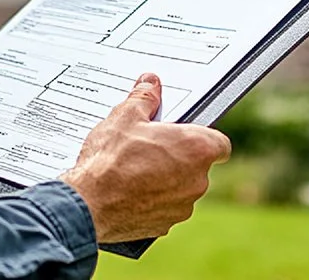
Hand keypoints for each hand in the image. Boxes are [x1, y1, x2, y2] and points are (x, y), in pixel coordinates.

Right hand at [59, 72, 230, 243]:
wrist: (88, 203)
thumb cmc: (110, 158)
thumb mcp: (126, 115)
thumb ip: (145, 96)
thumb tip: (151, 83)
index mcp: (195, 149)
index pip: (220, 143)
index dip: (205, 136)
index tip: (187, 132)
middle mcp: (197, 181)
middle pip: (198, 164)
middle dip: (180, 154)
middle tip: (153, 144)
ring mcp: (182, 206)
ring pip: (182, 186)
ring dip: (167, 177)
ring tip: (137, 166)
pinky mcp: (165, 225)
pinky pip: (166, 206)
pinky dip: (154, 198)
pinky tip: (131, 187)